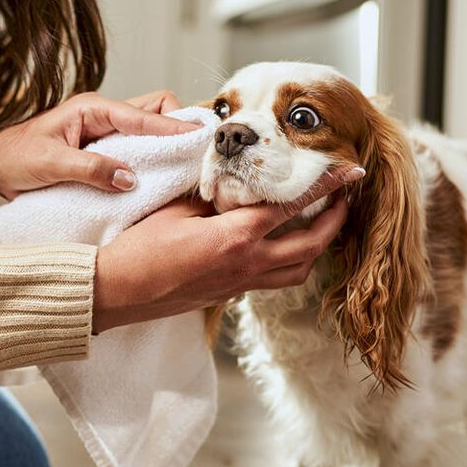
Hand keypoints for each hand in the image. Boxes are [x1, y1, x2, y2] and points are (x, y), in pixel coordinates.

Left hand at [0, 91, 198, 198]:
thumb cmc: (12, 158)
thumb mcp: (50, 163)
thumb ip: (91, 169)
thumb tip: (129, 178)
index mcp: (91, 109)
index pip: (142, 114)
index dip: (171, 127)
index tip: (195, 139)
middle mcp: (102, 116)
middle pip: (154, 110)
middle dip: (175, 125)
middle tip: (191, 150)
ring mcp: (104, 133)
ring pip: (147, 128)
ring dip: (165, 143)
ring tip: (182, 164)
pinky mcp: (102, 151)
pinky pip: (136, 149)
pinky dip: (151, 158)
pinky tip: (158, 174)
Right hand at [92, 167, 362, 332]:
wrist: (117, 292)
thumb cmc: (140, 249)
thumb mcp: (176, 210)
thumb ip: (211, 195)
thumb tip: (231, 183)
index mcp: (235, 237)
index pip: (291, 206)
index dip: (324, 187)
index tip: (348, 172)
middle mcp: (247, 264)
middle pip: (309, 246)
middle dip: (336, 222)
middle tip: (346, 200)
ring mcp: (240, 283)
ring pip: (297, 270)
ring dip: (317, 248)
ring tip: (322, 225)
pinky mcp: (230, 294)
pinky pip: (275, 280)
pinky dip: (291, 261)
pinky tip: (283, 245)